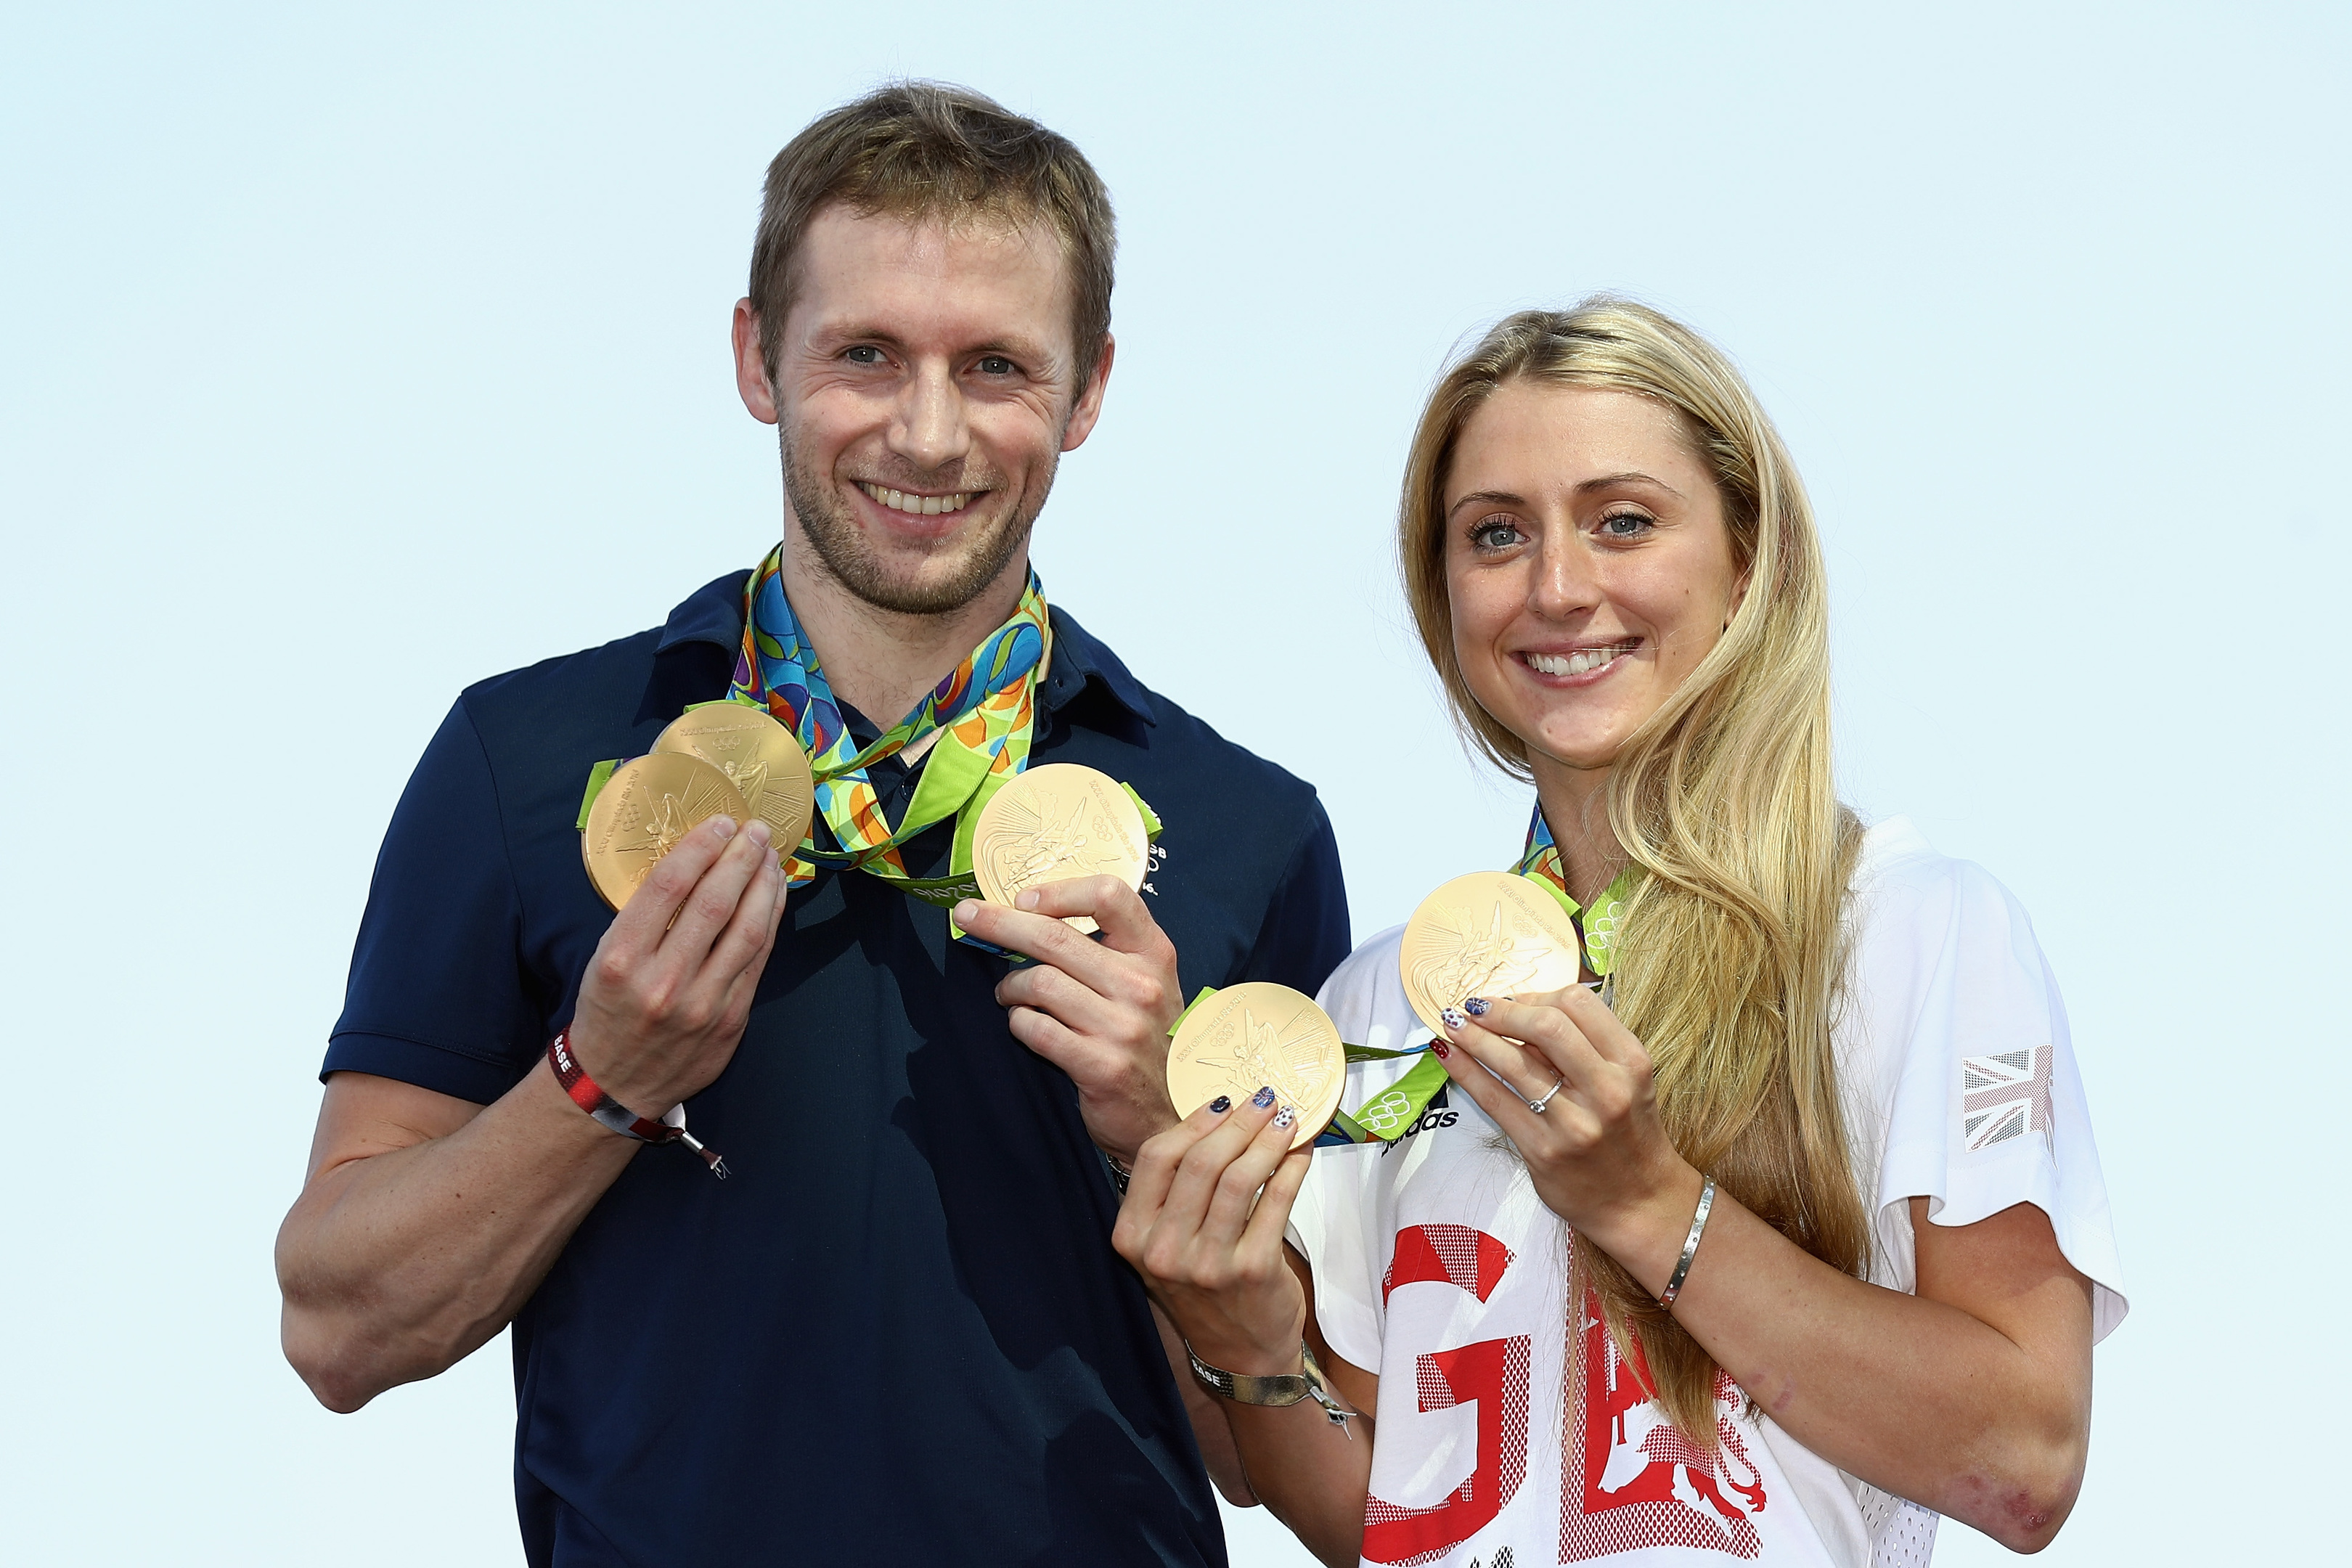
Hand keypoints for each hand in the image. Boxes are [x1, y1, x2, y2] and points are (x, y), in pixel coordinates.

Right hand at [567, 815, 788, 1113]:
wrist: (614, 1086)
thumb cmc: (608, 1011)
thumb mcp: (605, 959)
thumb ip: (646, 918)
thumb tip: (698, 862)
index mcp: (621, 960)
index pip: (669, 887)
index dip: (701, 848)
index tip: (720, 823)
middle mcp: (663, 981)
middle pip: (714, 904)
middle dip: (740, 858)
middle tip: (754, 830)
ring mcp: (702, 1005)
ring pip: (747, 931)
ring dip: (764, 886)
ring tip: (769, 856)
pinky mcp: (731, 1021)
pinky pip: (758, 961)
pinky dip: (769, 922)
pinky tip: (772, 897)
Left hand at [954, 876, 1182, 1163]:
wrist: (1172, 1115)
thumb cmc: (1147, 1042)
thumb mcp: (1145, 986)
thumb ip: (1105, 951)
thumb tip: (1028, 917)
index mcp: (1154, 954)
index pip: (1109, 895)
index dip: (1059, 891)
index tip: (1024, 899)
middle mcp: (1142, 985)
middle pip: (1056, 936)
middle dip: (1002, 923)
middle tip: (969, 916)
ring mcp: (1124, 1026)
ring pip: (1039, 982)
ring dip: (1011, 986)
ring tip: (1008, 994)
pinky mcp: (1101, 1065)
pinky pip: (1036, 1029)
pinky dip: (1019, 1023)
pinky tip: (1023, 1024)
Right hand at [1113, 1091, 1312, 1374]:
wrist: (1240, 1354)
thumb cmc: (1205, 1288)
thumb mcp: (1169, 1243)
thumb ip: (1178, 1191)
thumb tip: (1219, 1116)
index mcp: (1132, 1237)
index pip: (1158, 1159)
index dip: (1194, 1122)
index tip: (1224, 1101)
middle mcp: (1163, 1252)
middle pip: (1200, 1162)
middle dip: (1238, 1122)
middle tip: (1265, 1100)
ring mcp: (1207, 1264)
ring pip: (1238, 1177)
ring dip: (1267, 1139)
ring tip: (1286, 1120)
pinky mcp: (1252, 1271)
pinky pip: (1275, 1201)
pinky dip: (1291, 1168)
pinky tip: (1301, 1152)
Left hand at [1432, 987, 1703, 1267]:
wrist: (1638, 1202)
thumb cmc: (1627, 1133)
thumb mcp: (1625, 1080)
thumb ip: (1583, 1045)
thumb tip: (1519, 1009)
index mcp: (1631, 1062)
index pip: (1577, 1004)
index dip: (1537, 994)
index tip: (1514, 999)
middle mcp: (1606, 1089)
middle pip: (1545, 1026)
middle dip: (1501, 1011)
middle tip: (1474, 1007)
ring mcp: (1574, 1122)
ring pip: (1513, 1063)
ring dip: (1474, 1036)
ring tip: (1452, 1023)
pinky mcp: (1542, 1150)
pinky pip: (1495, 1100)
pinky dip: (1466, 1071)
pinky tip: (1448, 1054)